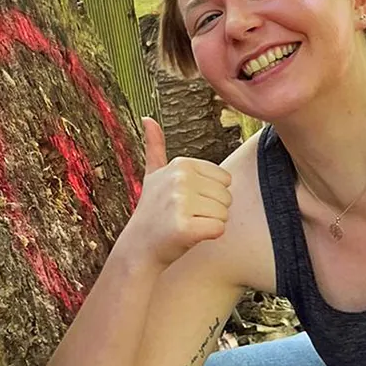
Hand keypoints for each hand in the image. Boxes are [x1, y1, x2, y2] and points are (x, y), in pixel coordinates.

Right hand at [123, 118, 232, 267]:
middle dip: (211, 210)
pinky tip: (188, 236)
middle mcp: (180, 179)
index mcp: (181, 164)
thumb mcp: (153, 175)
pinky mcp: (184, 227)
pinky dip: (208, 236)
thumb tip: (148, 119)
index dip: (210, 195)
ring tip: (186, 224)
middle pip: (227, 196)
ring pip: (224, 213)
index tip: (186, 201)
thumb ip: (155, 147)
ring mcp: (181, 202)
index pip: (225, 179)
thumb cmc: (153, 212)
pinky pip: (219, 229)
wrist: (139, 247)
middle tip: (186, 215)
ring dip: (209, 223)